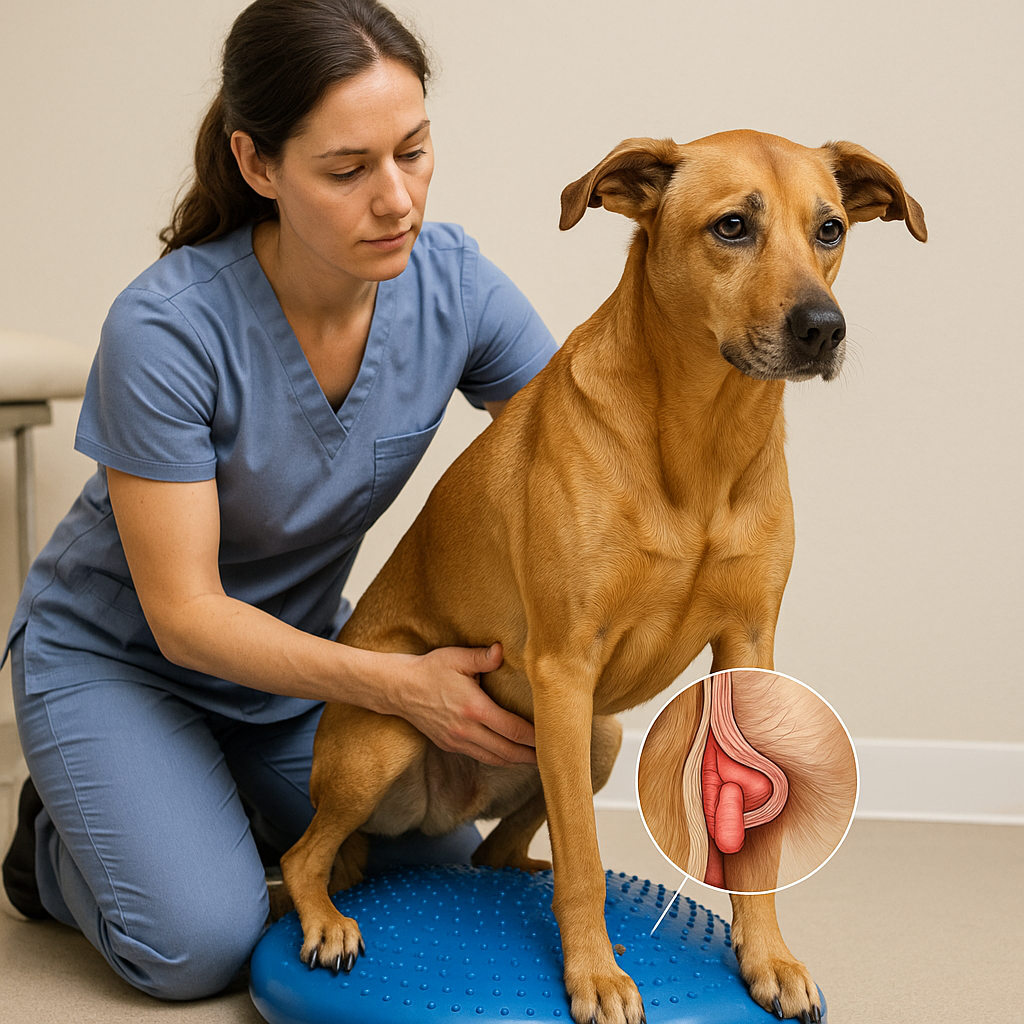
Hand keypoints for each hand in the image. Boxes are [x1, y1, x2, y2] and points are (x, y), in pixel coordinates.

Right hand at [378, 643, 536, 766]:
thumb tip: (502, 651)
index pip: (513, 729)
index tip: (550, 739)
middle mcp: (466, 730)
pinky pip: (479, 756)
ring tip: (533, 761)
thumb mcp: (456, 657)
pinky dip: (497, 758)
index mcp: (474, 709)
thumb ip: (483, 657)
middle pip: (507, 751)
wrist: (398, 688)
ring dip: (515, 761)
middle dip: (530, 756)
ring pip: (493, 759)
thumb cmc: (430, 669)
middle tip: (550, 757)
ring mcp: (457, 741)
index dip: (534, 737)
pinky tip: (507, 754)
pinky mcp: (449, 745)